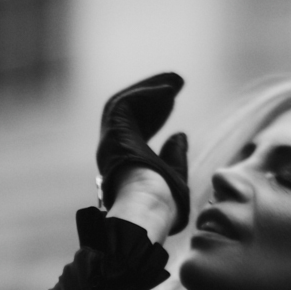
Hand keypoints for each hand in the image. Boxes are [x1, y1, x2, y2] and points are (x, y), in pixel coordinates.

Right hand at [97, 74, 191, 235]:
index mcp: (125, 161)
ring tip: (174, 80)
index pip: (136, 128)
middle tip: (174, 83)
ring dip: (150, 89)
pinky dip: (147, 93)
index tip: (172, 101)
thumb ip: (175, 155)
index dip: (154, 113)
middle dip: (151, 95)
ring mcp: (111, 140)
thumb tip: (180, 136)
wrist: (149, 208)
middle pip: (128, 112)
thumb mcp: (174, 173)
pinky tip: (168, 90)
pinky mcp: (114, 132)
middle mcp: (113, 149)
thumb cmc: (162, 203)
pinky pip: (126, 103)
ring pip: (125, 103)